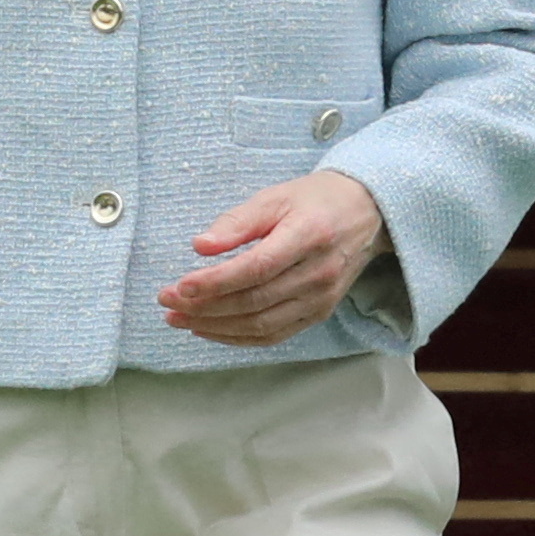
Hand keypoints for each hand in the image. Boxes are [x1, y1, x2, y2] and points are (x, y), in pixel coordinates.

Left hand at [161, 170, 390, 345]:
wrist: (366, 213)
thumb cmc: (315, 200)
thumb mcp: (275, 197)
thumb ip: (237, 221)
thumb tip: (200, 246)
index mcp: (309, 235)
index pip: (256, 268)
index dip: (215, 282)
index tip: (179, 285)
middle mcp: (319, 272)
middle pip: (254, 301)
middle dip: (205, 307)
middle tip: (167, 302)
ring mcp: (321, 298)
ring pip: (261, 324)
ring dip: (215, 327)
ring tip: (180, 318)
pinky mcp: (320, 312)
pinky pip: (274, 334)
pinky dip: (238, 338)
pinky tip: (210, 329)